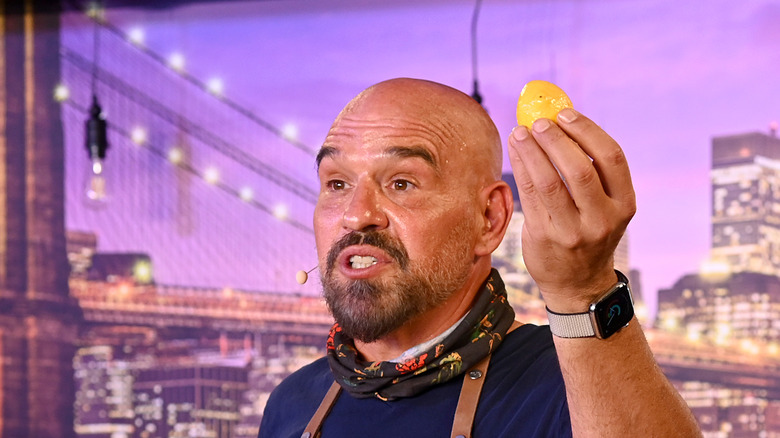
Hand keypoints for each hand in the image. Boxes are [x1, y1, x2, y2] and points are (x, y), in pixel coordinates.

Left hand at [507, 108, 635, 312]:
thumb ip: (589, 169)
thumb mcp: (603, 206)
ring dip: (532, 152)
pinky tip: (515, 151)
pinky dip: (520, 168)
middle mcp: (602, 219)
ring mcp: (573, 231)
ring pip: (549, 182)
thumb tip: (558, 119)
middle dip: (556, 140)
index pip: (612, 158)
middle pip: (579, 169)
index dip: (587, 131)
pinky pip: (529, 195)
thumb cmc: (589, 231)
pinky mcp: (545, 237)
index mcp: (624, 204)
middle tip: (539, 121)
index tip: (565, 113)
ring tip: (520, 132)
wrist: (578, 284)